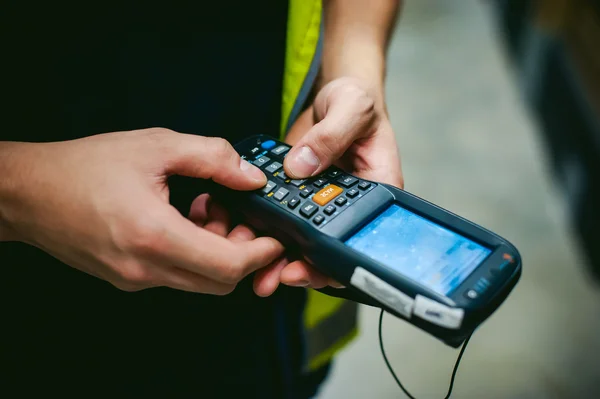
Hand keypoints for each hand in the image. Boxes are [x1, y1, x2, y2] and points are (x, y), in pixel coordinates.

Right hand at [0, 129, 283, 293]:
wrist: (28, 193)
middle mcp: (146, 268)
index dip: (262, 253)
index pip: (229, 266)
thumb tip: (251, 176)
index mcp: (155, 236)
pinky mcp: (128, 278)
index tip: (275, 236)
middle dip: (242, 252)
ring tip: (205, 208)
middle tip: (238, 215)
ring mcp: (135, 279)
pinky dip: (193, 252)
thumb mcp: (156, 146)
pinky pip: (176, 274)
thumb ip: (212, 158)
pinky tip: (184, 218)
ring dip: (216, 250)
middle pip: (220, 281)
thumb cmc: (83, 168)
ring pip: (199, 280)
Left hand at [252, 77, 403, 294]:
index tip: (308, 268)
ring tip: (255, 266)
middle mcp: (348, 202)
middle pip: (328, 247)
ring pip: (302, 240)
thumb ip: (329, 136)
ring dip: (278, 256)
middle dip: (301, 267)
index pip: (359, 236)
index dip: (335, 260)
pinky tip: (244, 232)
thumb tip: (301, 167)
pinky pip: (282, 217)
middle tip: (275, 275)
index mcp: (375, 188)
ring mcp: (321, 201)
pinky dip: (264, 228)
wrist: (334, 95)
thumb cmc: (356, 100)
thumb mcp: (350, 108)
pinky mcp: (298, 194)